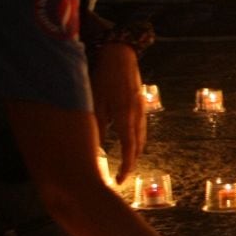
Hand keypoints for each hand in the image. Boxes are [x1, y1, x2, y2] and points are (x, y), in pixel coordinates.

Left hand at [88, 43, 146, 181]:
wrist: (120, 55)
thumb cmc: (104, 77)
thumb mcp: (94, 102)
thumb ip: (96, 126)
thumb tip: (94, 147)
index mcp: (125, 118)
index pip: (128, 150)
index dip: (125, 167)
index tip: (120, 180)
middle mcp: (137, 117)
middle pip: (138, 147)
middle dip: (131, 163)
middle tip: (122, 176)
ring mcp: (141, 110)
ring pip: (141, 138)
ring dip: (135, 152)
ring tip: (127, 162)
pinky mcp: (140, 104)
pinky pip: (141, 128)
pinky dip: (136, 139)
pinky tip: (130, 140)